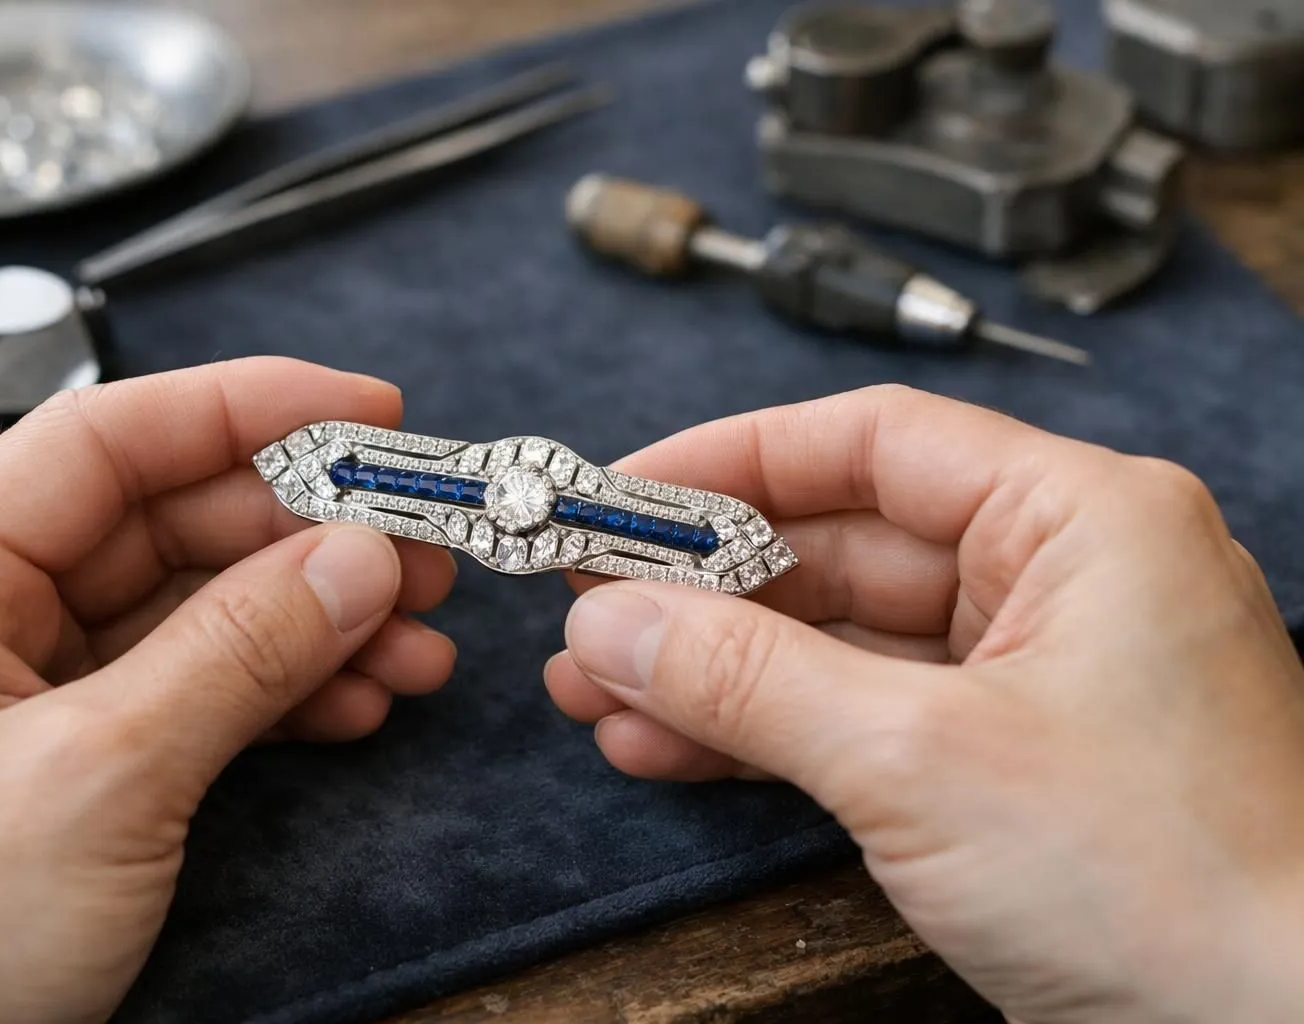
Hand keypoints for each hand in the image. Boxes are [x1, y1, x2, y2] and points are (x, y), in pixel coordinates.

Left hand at [0, 358, 457, 1023]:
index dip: (244, 410)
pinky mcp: (69, 762)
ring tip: (416, 646)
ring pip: (194, 613)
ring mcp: (23, 694)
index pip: (103, 440)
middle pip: (166, 526)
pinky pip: (192, 693)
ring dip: (313, 623)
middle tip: (421, 551)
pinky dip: (281, 695)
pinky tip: (356, 703)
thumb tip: (358, 558)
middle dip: (304, 538)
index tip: (364, 411)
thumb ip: (238, 652)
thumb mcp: (101, 780)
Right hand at [547, 385, 1303, 1023]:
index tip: (621, 492)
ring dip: (717, 670)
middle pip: (842, 544)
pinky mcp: (1010, 765)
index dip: (730, 461)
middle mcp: (1061, 580)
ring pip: (841, 642)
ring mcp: (1034, 678)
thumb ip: (749, 679)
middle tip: (588, 606)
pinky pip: (864, 719)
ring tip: (601, 692)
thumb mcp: (920, 760)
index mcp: (1081, 520)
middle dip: (703, 589)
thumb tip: (612, 622)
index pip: (873, 442)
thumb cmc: (1176, 890)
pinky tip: (671, 745)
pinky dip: (770, 733)